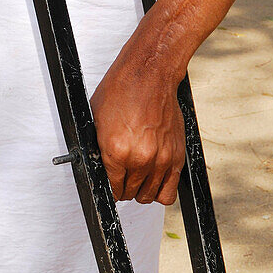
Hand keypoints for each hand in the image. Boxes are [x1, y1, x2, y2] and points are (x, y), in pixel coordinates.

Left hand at [90, 53, 184, 205]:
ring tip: (138, 176)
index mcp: (116, 150)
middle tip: (123, 176)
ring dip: (141, 190)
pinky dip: (161, 191)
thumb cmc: (122, 91)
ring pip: (149, 196)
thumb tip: (99, 167)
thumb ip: (99, 149)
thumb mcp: (96, 120)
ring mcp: (160, 159)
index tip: (111, 182)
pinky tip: (154, 179)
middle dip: (124, 187)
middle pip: (130, 194)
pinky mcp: (176, 157)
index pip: (112, 189)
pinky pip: (169, 192)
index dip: (110, 187)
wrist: (148, 75)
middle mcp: (139, 158)